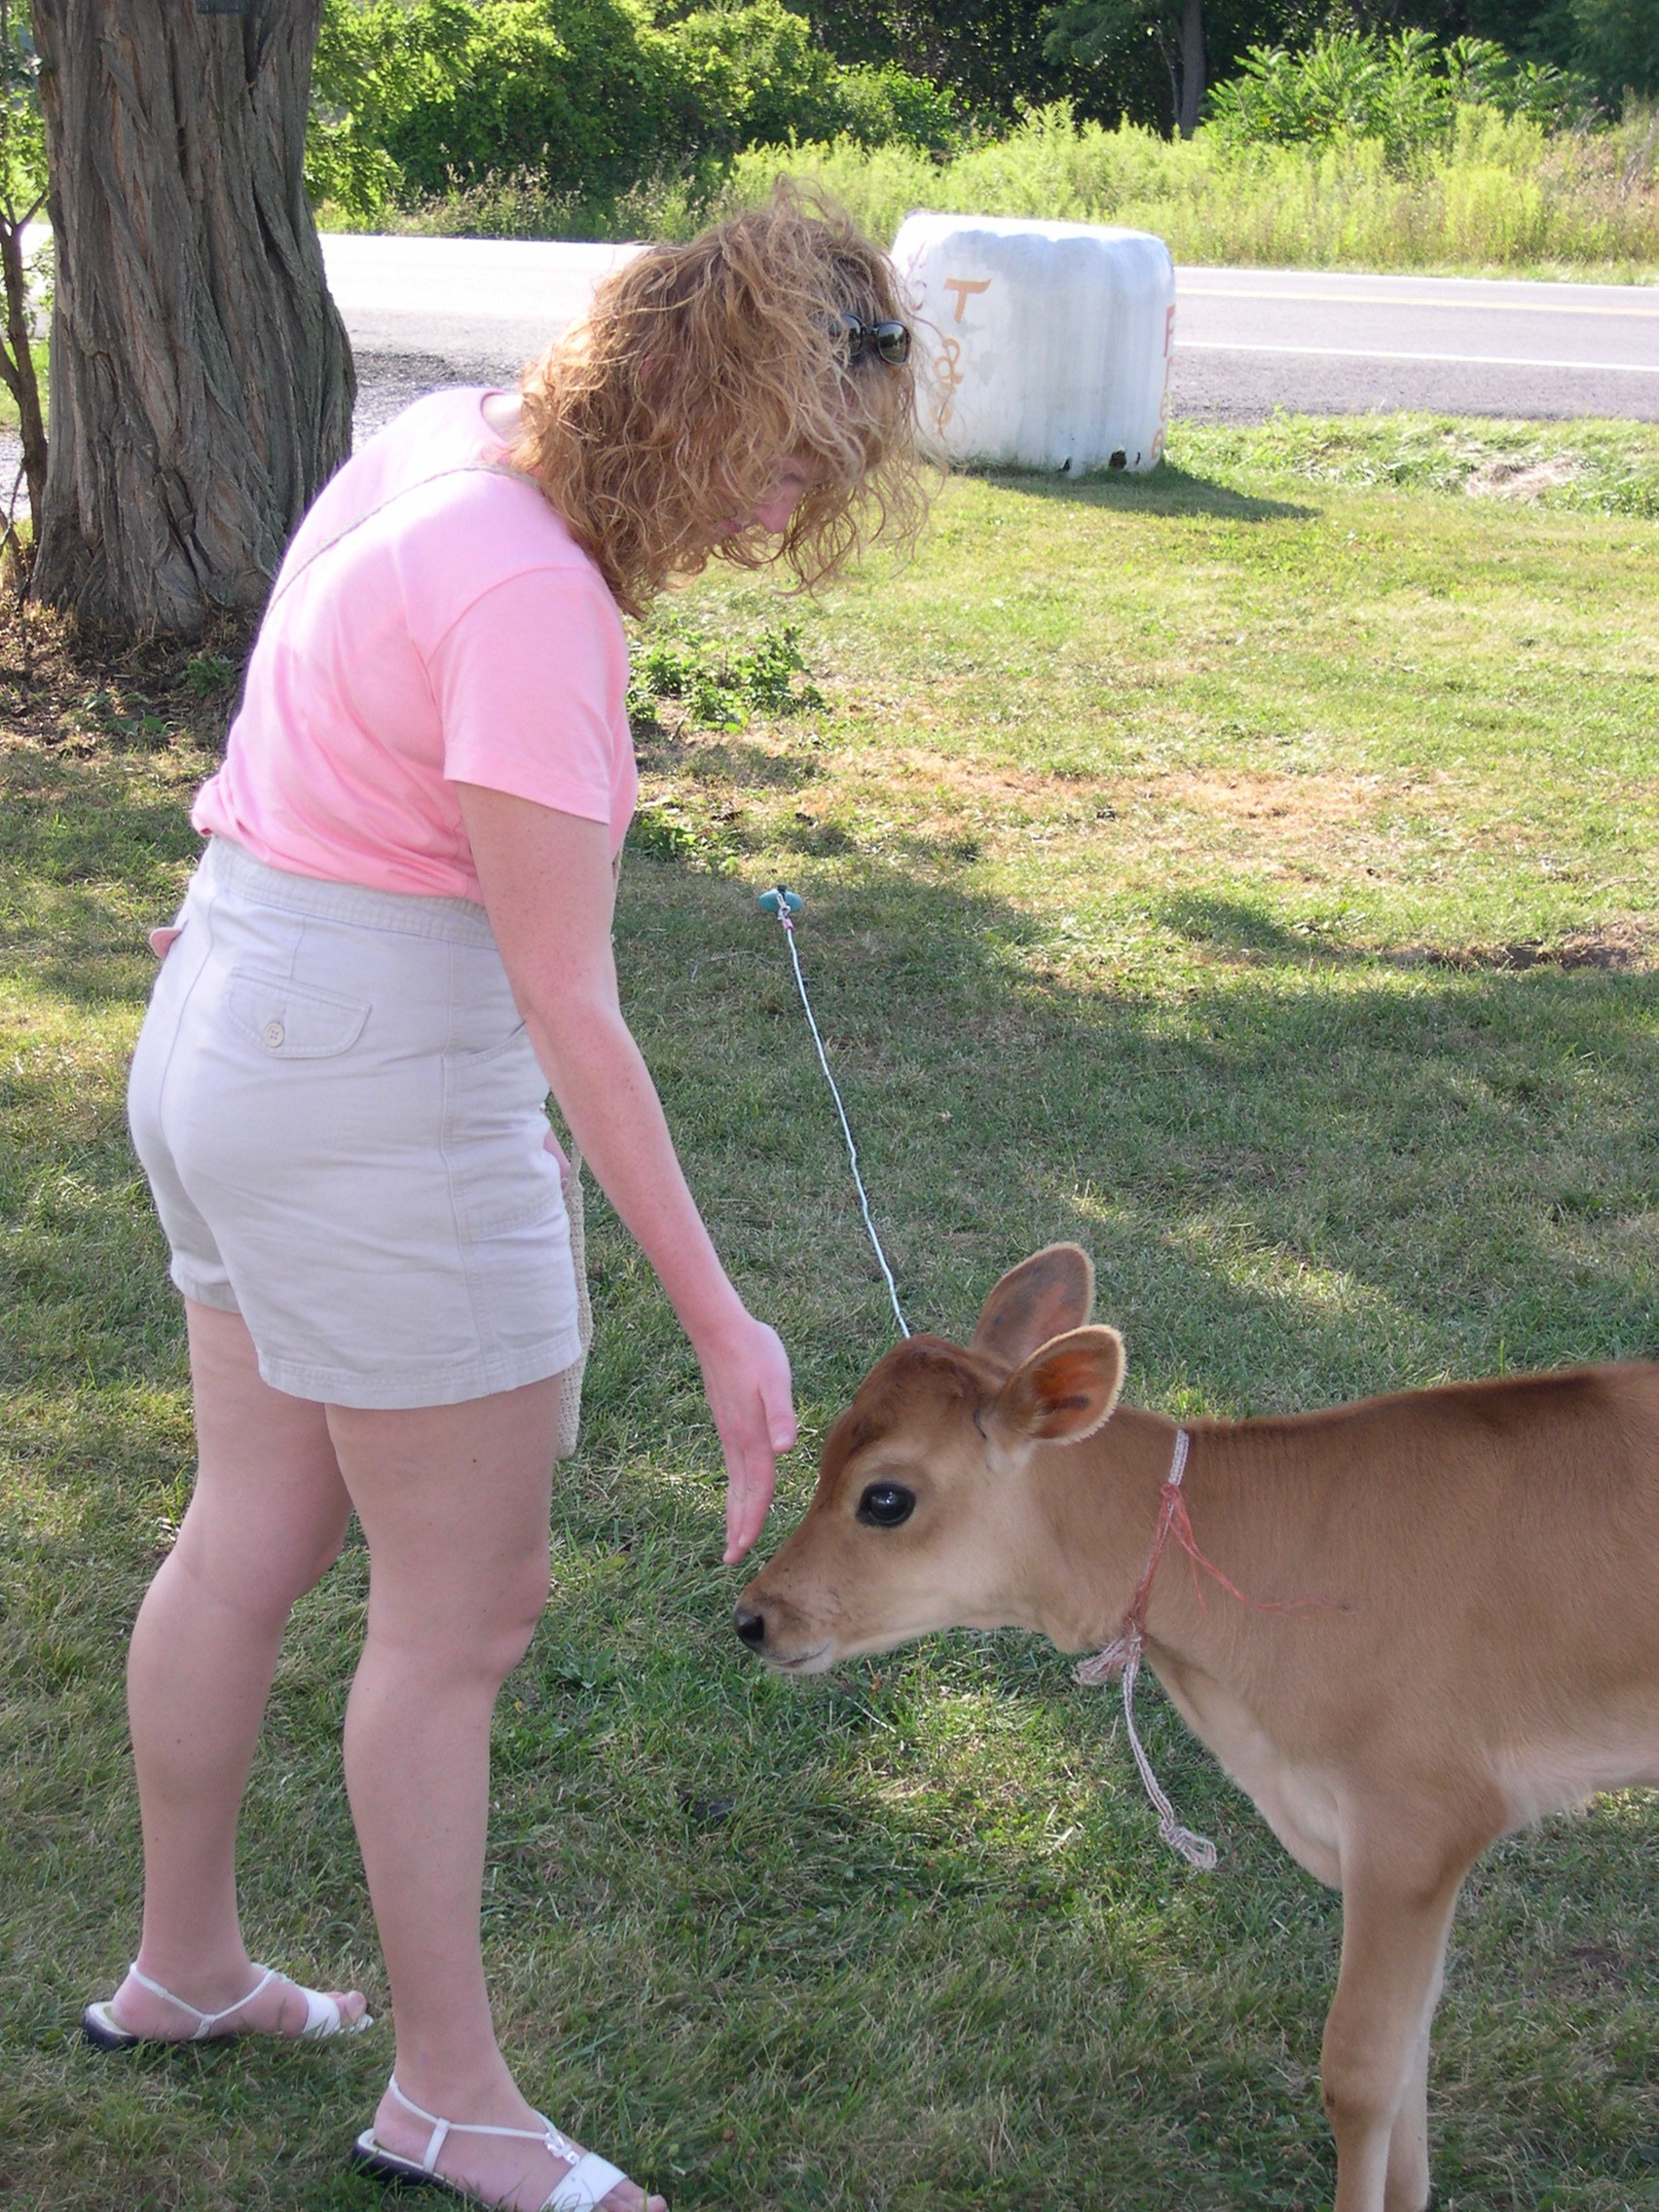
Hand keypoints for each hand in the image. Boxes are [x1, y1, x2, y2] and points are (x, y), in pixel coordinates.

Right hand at [696, 1311, 796, 1563]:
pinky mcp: (728, 1422)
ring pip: (735, 1482)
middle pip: (741, 1493)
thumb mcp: (776, 1378)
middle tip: (732, 1560)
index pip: (756, 1488)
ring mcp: (729, 1432)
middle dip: (739, 1528)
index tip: (744, 1550)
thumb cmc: (754, 1351)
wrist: (719, 1329)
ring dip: (735, 1512)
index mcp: (751, 1436)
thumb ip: (781, 1414)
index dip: (753, 1521)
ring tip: (734, 1537)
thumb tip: (784, 1448)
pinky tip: (739, 1491)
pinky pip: (733, 1466)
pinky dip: (736, 1489)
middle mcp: (737, 1440)